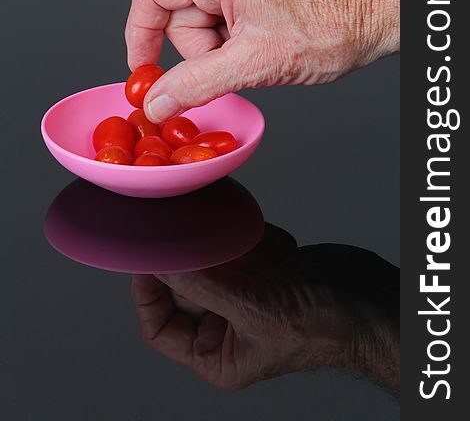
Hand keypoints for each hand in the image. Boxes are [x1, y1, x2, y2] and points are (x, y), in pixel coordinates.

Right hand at [125, 0, 399, 121]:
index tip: (144, 68)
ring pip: (203, 22)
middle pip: (179, 14)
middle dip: (200, 51)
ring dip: (221, 50)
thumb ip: (196, 85)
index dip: (140, 33)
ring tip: (259, 54)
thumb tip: (157, 101)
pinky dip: (235, 43)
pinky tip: (263, 47)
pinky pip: (225, 19)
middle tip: (236, 65)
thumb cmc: (329, 27)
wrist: (374, 16)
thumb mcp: (253, 64)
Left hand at [130, 225, 398, 390]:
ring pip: (212, 259)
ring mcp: (242, 293)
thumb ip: (203, 285)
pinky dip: (256, 241)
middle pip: (183, 285)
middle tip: (200, 234)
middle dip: (198, 260)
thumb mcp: (254, 308)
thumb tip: (159, 262)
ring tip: (267, 259)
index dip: (147, 291)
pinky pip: (239, 244)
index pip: (159, 325)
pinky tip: (284, 255)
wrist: (370, 301)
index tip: (147, 256)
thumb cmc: (322, 324)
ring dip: (235, 250)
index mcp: (215, 353)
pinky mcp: (260, 269)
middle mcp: (223, 324)